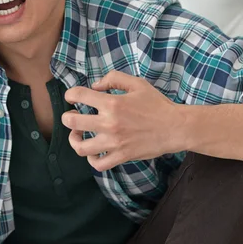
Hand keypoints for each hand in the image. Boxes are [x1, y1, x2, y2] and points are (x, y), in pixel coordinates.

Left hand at [61, 70, 185, 171]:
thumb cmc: (156, 104)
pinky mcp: (122, 156)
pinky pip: (98, 164)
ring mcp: (114, 143)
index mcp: (112, 103)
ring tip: (77, 135)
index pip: (79, 95)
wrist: (176, 127)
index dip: (70, 94)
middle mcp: (110, 124)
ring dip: (74, 140)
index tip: (72, 97)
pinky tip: (93, 151)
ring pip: (81, 147)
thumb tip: (94, 86)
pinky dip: (91, 159)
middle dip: (67, 118)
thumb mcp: (136, 83)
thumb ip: (113, 79)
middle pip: (73, 122)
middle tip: (72, 116)